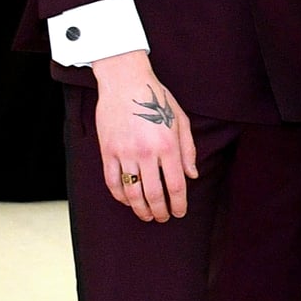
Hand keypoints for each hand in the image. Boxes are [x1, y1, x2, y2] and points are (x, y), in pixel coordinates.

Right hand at [91, 52, 197, 222]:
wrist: (125, 82)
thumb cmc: (157, 99)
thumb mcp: (181, 121)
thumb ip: (188, 151)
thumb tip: (192, 176)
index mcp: (168, 146)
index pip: (175, 185)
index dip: (178, 204)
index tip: (179, 213)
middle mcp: (146, 152)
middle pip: (154, 194)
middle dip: (160, 211)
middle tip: (163, 218)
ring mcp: (124, 153)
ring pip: (132, 192)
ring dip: (140, 209)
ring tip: (147, 215)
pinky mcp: (107, 151)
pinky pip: (112, 181)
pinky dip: (120, 196)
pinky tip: (128, 201)